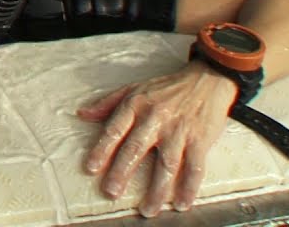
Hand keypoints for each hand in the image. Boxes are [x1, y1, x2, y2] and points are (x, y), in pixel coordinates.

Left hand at [76, 61, 237, 216]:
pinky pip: (195, 167)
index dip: (102, 149)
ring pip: (166, 163)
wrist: (206, 80)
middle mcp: (156, 118)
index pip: (115, 129)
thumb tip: (82, 114)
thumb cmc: (166, 88)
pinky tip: (181, 203)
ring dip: (157, 189)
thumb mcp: (134, 89)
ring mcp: (179, 130)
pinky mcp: (200, 139)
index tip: (91, 168)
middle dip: (122, 171)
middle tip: (111, 192)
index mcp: (136, 105)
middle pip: (136, 148)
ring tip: (147, 209)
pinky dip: (189, 187)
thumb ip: (107, 103)